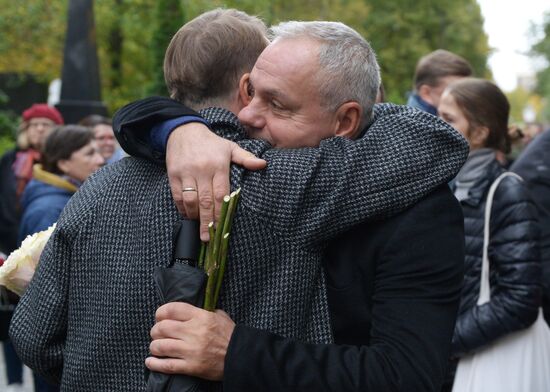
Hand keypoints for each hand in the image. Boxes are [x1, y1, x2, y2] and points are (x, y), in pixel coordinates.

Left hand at [146, 302, 235, 380]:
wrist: (241, 356)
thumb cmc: (230, 335)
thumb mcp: (219, 316)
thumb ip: (203, 311)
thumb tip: (188, 310)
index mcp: (201, 316)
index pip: (172, 309)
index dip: (160, 312)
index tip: (159, 316)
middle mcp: (193, 332)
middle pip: (162, 328)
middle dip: (155, 330)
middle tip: (157, 333)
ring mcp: (191, 350)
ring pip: (160, 346)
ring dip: (154, 346)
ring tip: (156, 347)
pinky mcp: (191, 367)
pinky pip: (166, 365)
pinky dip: (154, 364)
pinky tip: (150, 361)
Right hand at [166, 123, 265, 240]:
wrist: (184, 130)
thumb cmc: (211, 143)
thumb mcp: (230, 147)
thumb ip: (246, 158)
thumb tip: (263, 164)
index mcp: (218, 165)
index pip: (220, 194)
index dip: (221, 212)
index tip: (221, 227)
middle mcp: (202, 170)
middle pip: (205, 201)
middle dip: (207, 221)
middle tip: (208, 238)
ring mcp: (186, 173)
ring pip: (190, 200)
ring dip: (194, 217)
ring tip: (199, 229)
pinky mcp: (173, 174)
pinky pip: (177, 196)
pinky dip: (182, 208)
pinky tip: (187, 216)